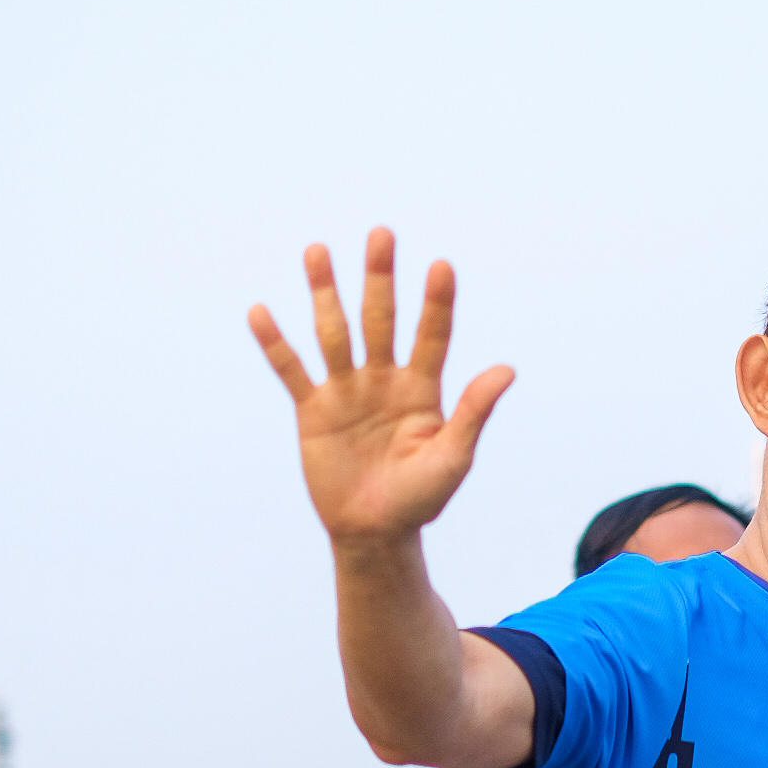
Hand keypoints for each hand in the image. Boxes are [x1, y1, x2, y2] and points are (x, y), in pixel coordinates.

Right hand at [248, 228, 513, 550]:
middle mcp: (384, 379)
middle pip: (381, 319)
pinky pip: (292, 371)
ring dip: (325, 292)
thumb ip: (474, 412)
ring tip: (317, 250)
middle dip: (380, 278)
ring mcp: (346, 391)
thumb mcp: (453, 458)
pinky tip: (260, 311)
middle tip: (381, 234)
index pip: (433, 335)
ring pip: (335, 332)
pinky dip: (276, 343)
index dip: (437, 303)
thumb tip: (507, 369)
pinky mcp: (313, 410)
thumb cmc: (421, 498)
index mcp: (423, 388)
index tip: (441, 266)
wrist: (374, 533)